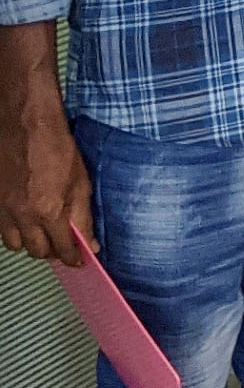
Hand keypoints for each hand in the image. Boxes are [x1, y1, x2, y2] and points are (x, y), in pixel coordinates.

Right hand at [0, 110, 92, 263]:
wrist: (28, 127)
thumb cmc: (58, 149)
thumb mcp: (81, 183)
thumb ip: (83, 217)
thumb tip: (91, 243)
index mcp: (50, 211)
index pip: (63, 248)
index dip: (74, 258)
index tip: (80, 260)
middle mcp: (24, 216)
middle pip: (39, 252)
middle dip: (54, 252)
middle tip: (65, 246)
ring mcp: (6, 211)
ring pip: (18, 245)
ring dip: (32, 244)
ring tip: (45, 234)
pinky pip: (3, 231)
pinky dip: (16, 232)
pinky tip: (27, 222)